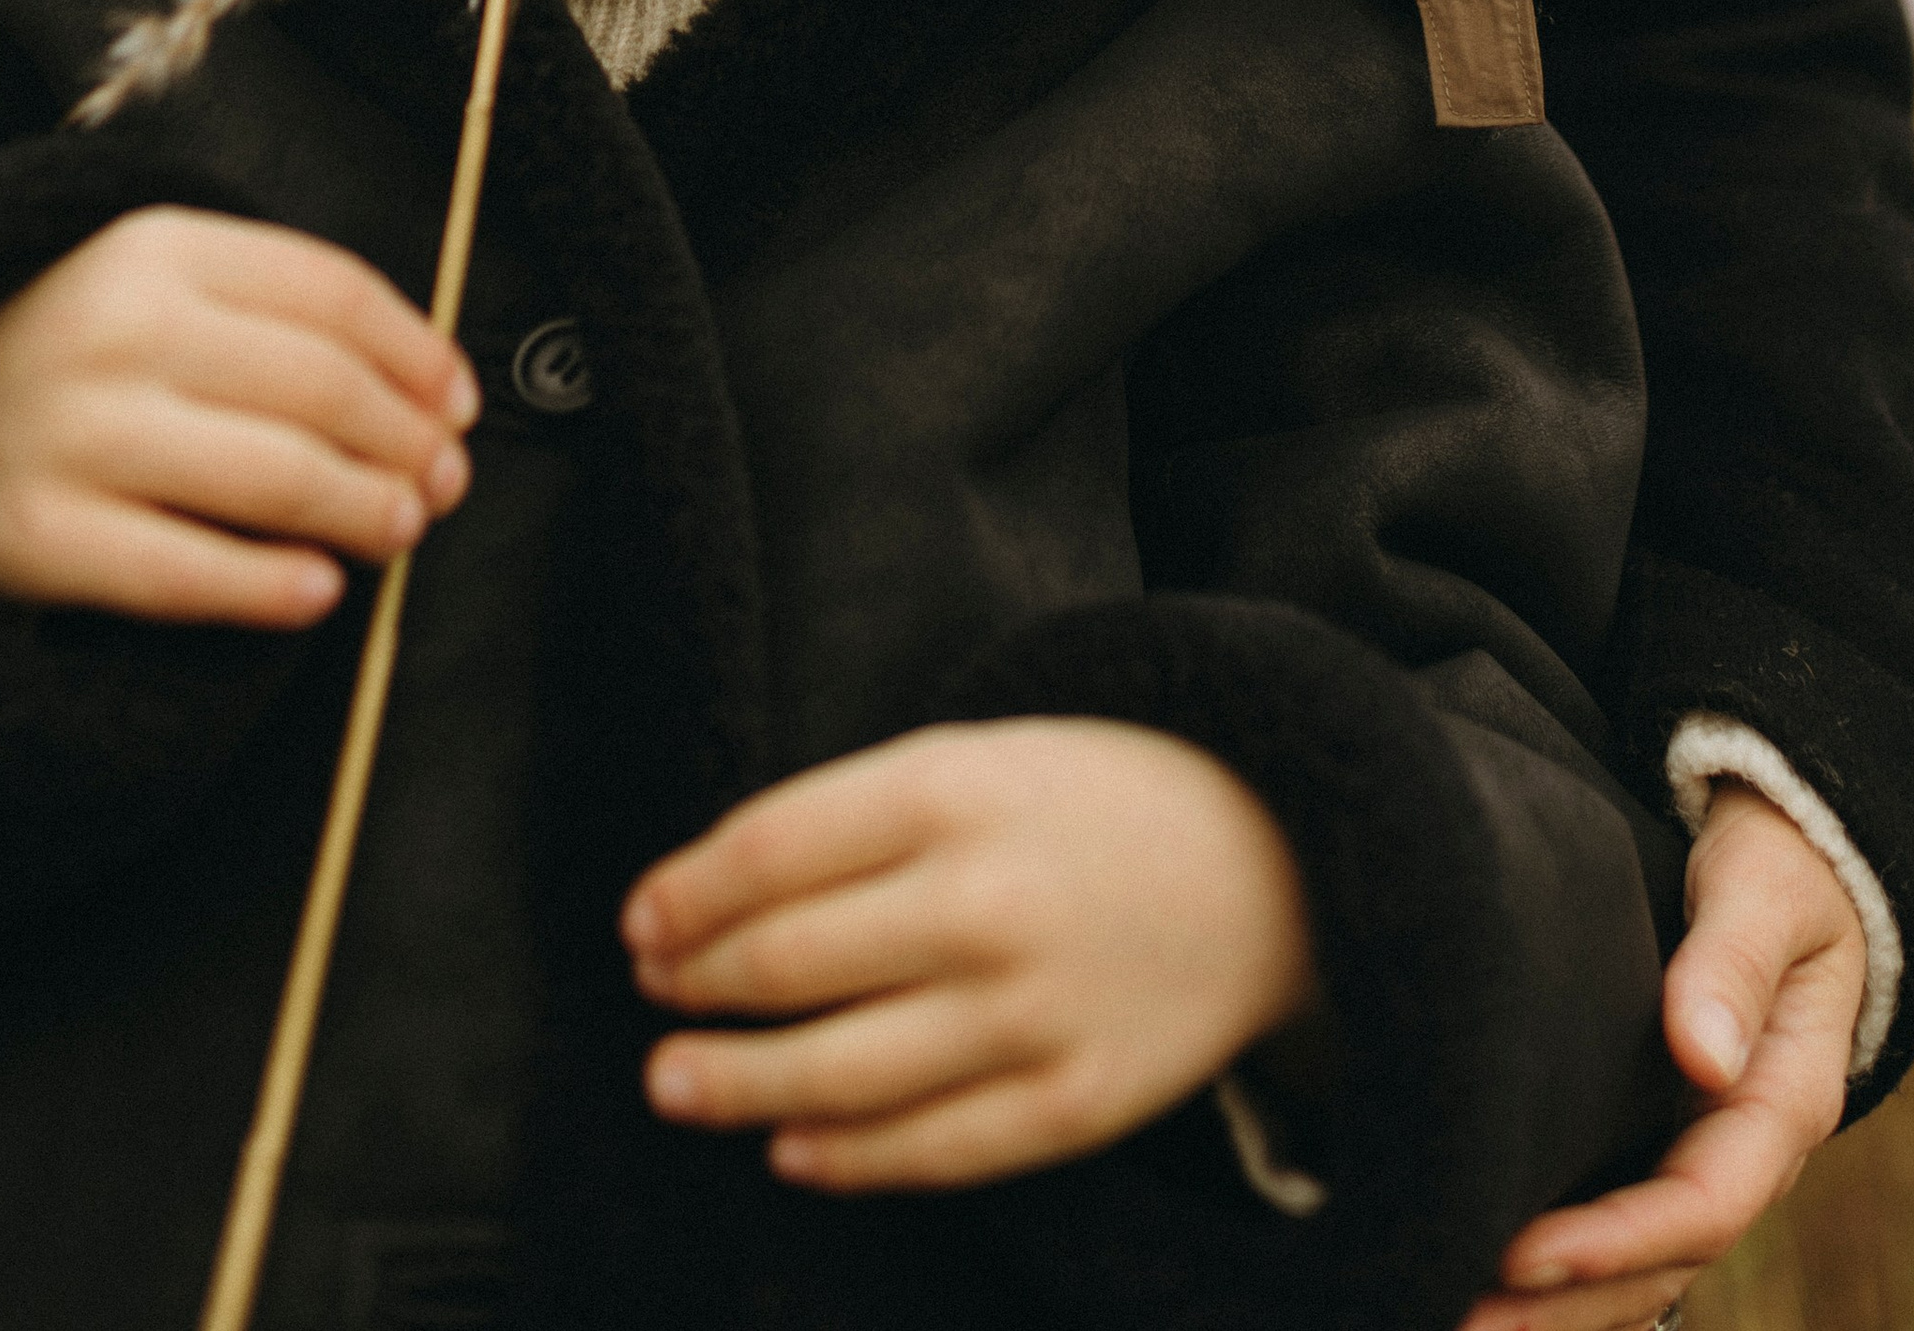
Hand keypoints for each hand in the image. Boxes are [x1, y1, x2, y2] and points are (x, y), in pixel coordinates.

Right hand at [0, 206, 475, 626]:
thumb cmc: (40, 345)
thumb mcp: (133, 275)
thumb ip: (256, 300)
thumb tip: (417, 375)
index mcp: (152, 248)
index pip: (330, 292)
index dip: (417, 351)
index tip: (458, 402)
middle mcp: (118, 331)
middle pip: (318, 387)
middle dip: (405, 441)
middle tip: (444, 482)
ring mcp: (72, 435)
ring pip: (272, 477)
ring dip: (364, 510)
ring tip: (400, 530)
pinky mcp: (32, 537)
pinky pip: (181, 571)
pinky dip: (267, 585)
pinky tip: (316, 592)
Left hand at [622, 716, 1311, 1192]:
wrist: (1271, 863)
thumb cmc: (1089, 801)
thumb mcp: (975, 758)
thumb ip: (856, 817)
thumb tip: (713, 898)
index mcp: (950, 791)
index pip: (768, 853)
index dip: (686, 895)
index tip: (643, 922)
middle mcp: (982, 902)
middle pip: (789, 963)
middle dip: (697, 986)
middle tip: (654, 996)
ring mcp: (1030, 1013)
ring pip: (840, 1072)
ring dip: (737, 1084)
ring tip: (674, 1083)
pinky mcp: (1073, 1102)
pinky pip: (931, 1148)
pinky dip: (845, 1155)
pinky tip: (790, 1148)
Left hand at [1460, 781, 1867, 1330]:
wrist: (1793, 857)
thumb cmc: (1778, 866)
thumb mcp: (1769, 891)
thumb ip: (1736, 959)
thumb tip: (1704, 1055)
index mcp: (1786, 1098)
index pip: (1703, 1203)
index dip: (1615, 1241)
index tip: (1521, 1256)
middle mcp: (1747, 1149)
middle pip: (1664, 1265)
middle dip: (1566, 1308)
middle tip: (1456, 1321)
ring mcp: (1705, 1153)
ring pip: (1642, 1270)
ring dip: (1557, 1312)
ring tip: (1451, 1318)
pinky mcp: (1662, 1139)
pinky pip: (1620, 1234)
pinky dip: (1563, 1278)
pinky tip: (1484, 1283)